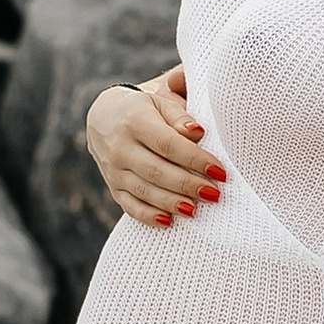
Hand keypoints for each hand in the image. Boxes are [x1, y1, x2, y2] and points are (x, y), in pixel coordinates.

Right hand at [84, 67, 226, 229]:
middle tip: (214, 194)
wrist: (103, 119)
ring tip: (196, 209)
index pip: (168, 144)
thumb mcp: (160, 102)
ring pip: (144, 191)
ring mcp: (114, 170)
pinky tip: (169, 221)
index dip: (195, 159)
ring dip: (172, 202)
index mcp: (135, 121)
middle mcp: (120, 147)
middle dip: (188, 185)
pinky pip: (130, 206)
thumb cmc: (144, 110)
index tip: (219, 171)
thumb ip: (179, 116)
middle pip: (157, 171)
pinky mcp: (113, 187)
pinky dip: (148, 216)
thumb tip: (198, 132)